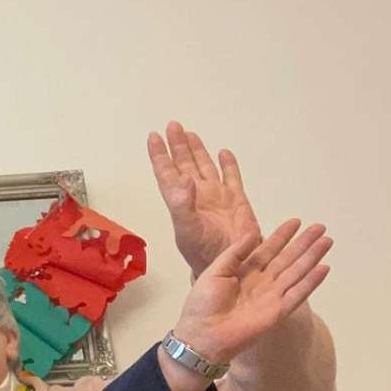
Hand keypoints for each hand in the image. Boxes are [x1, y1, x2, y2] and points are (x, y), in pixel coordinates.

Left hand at [148, 121, 260, 277]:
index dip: (160, 154)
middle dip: (178, 145)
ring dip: (197, 151)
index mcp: (181, 201)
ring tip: (190, 134)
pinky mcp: (236, 200)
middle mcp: (197, 195)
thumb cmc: (204, 253)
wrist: (230, 264)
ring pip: (205, 167)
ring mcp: (217, 196)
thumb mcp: (189, 229)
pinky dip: (228, 165)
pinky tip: (223, 153)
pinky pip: (231, 177)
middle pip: (184, 164)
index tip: (153, 136)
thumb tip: (182, 178)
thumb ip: (182, 204)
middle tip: (172, 125)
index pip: (167, 172)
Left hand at [171, 219, 331, 364]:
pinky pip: (298, 294)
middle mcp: (261, 282)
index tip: (296, 221)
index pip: (267, 250)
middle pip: (287, 259)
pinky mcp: (278, 312)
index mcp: (244, 272)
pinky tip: (324, 268)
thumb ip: (234, 253)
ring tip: (327, 241)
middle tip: (320, 227)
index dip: (281, 236)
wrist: (203, 334)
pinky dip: (311, 282)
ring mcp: (271, 297)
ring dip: (312, 257)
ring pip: (297, 272)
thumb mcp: (214, 272)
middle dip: (303, 243)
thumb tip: (252, 233)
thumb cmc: (203, 303)